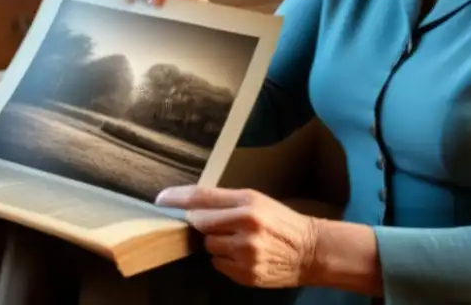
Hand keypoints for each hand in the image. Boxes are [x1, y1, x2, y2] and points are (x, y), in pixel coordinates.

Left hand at [156, 186, 317, 288]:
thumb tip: (190, 205)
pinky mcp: (245, 273)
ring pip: (208, 246)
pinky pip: (218, 264)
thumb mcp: (257, 200)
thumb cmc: (280, 222)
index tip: (161, 199)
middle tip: (220, 224)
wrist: (310, 251)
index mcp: (248, 202)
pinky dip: (225, 260)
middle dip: (203, 223)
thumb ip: (226, 201)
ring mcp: (245, 252)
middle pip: (200, 223)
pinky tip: (243, 255)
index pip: (203, 197)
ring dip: (216, 243)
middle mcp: (245, 225)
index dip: (178, 197)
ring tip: (238, 241)